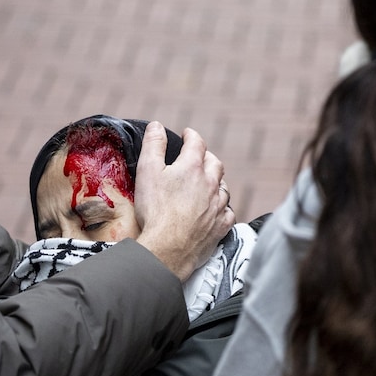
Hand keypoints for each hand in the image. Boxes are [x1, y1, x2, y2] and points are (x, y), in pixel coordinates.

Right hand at [133, 122, 233, 281]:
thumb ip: (153, 145)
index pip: (197, 143)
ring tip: (208, 182)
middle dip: (206, 157)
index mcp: (193, 167)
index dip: (191, 136)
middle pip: (214, 163)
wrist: (168, 248)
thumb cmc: (156, 210)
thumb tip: (157, 126)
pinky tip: (218, 209)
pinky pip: (228, 212)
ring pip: (223, 187)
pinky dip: (223, 207)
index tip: (187, 134)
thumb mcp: (147, 171)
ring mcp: (218, 206)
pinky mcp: (221, 226)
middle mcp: (210, 183)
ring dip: (217, 181)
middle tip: (198, 157)